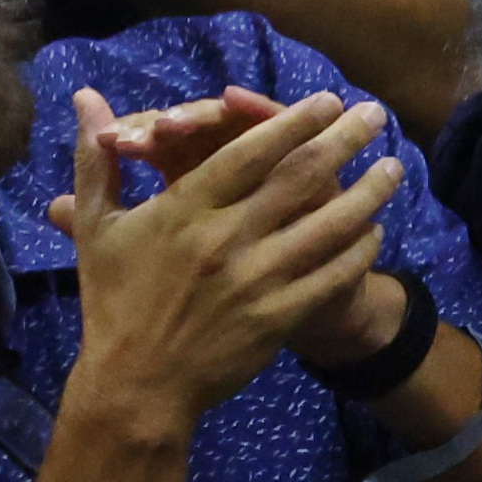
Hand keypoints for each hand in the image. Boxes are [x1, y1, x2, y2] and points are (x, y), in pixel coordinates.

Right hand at [47, 84, 402, 441]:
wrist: (136, 384)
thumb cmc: (113, 300)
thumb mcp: (95, 227)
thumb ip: (98, 159)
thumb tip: (87, 96)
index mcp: (181, 210)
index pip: (248, 153)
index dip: (293, 122)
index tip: (328, 102)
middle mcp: (224, 240)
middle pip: (298, 179)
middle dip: (343, 142)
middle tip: (376, 116)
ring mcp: (255, 281)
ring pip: (328, 226)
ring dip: (368, 193)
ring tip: (394, 168)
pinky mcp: (278, 318)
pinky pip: (331, 275)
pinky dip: (359, 251)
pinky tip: (376, 230)